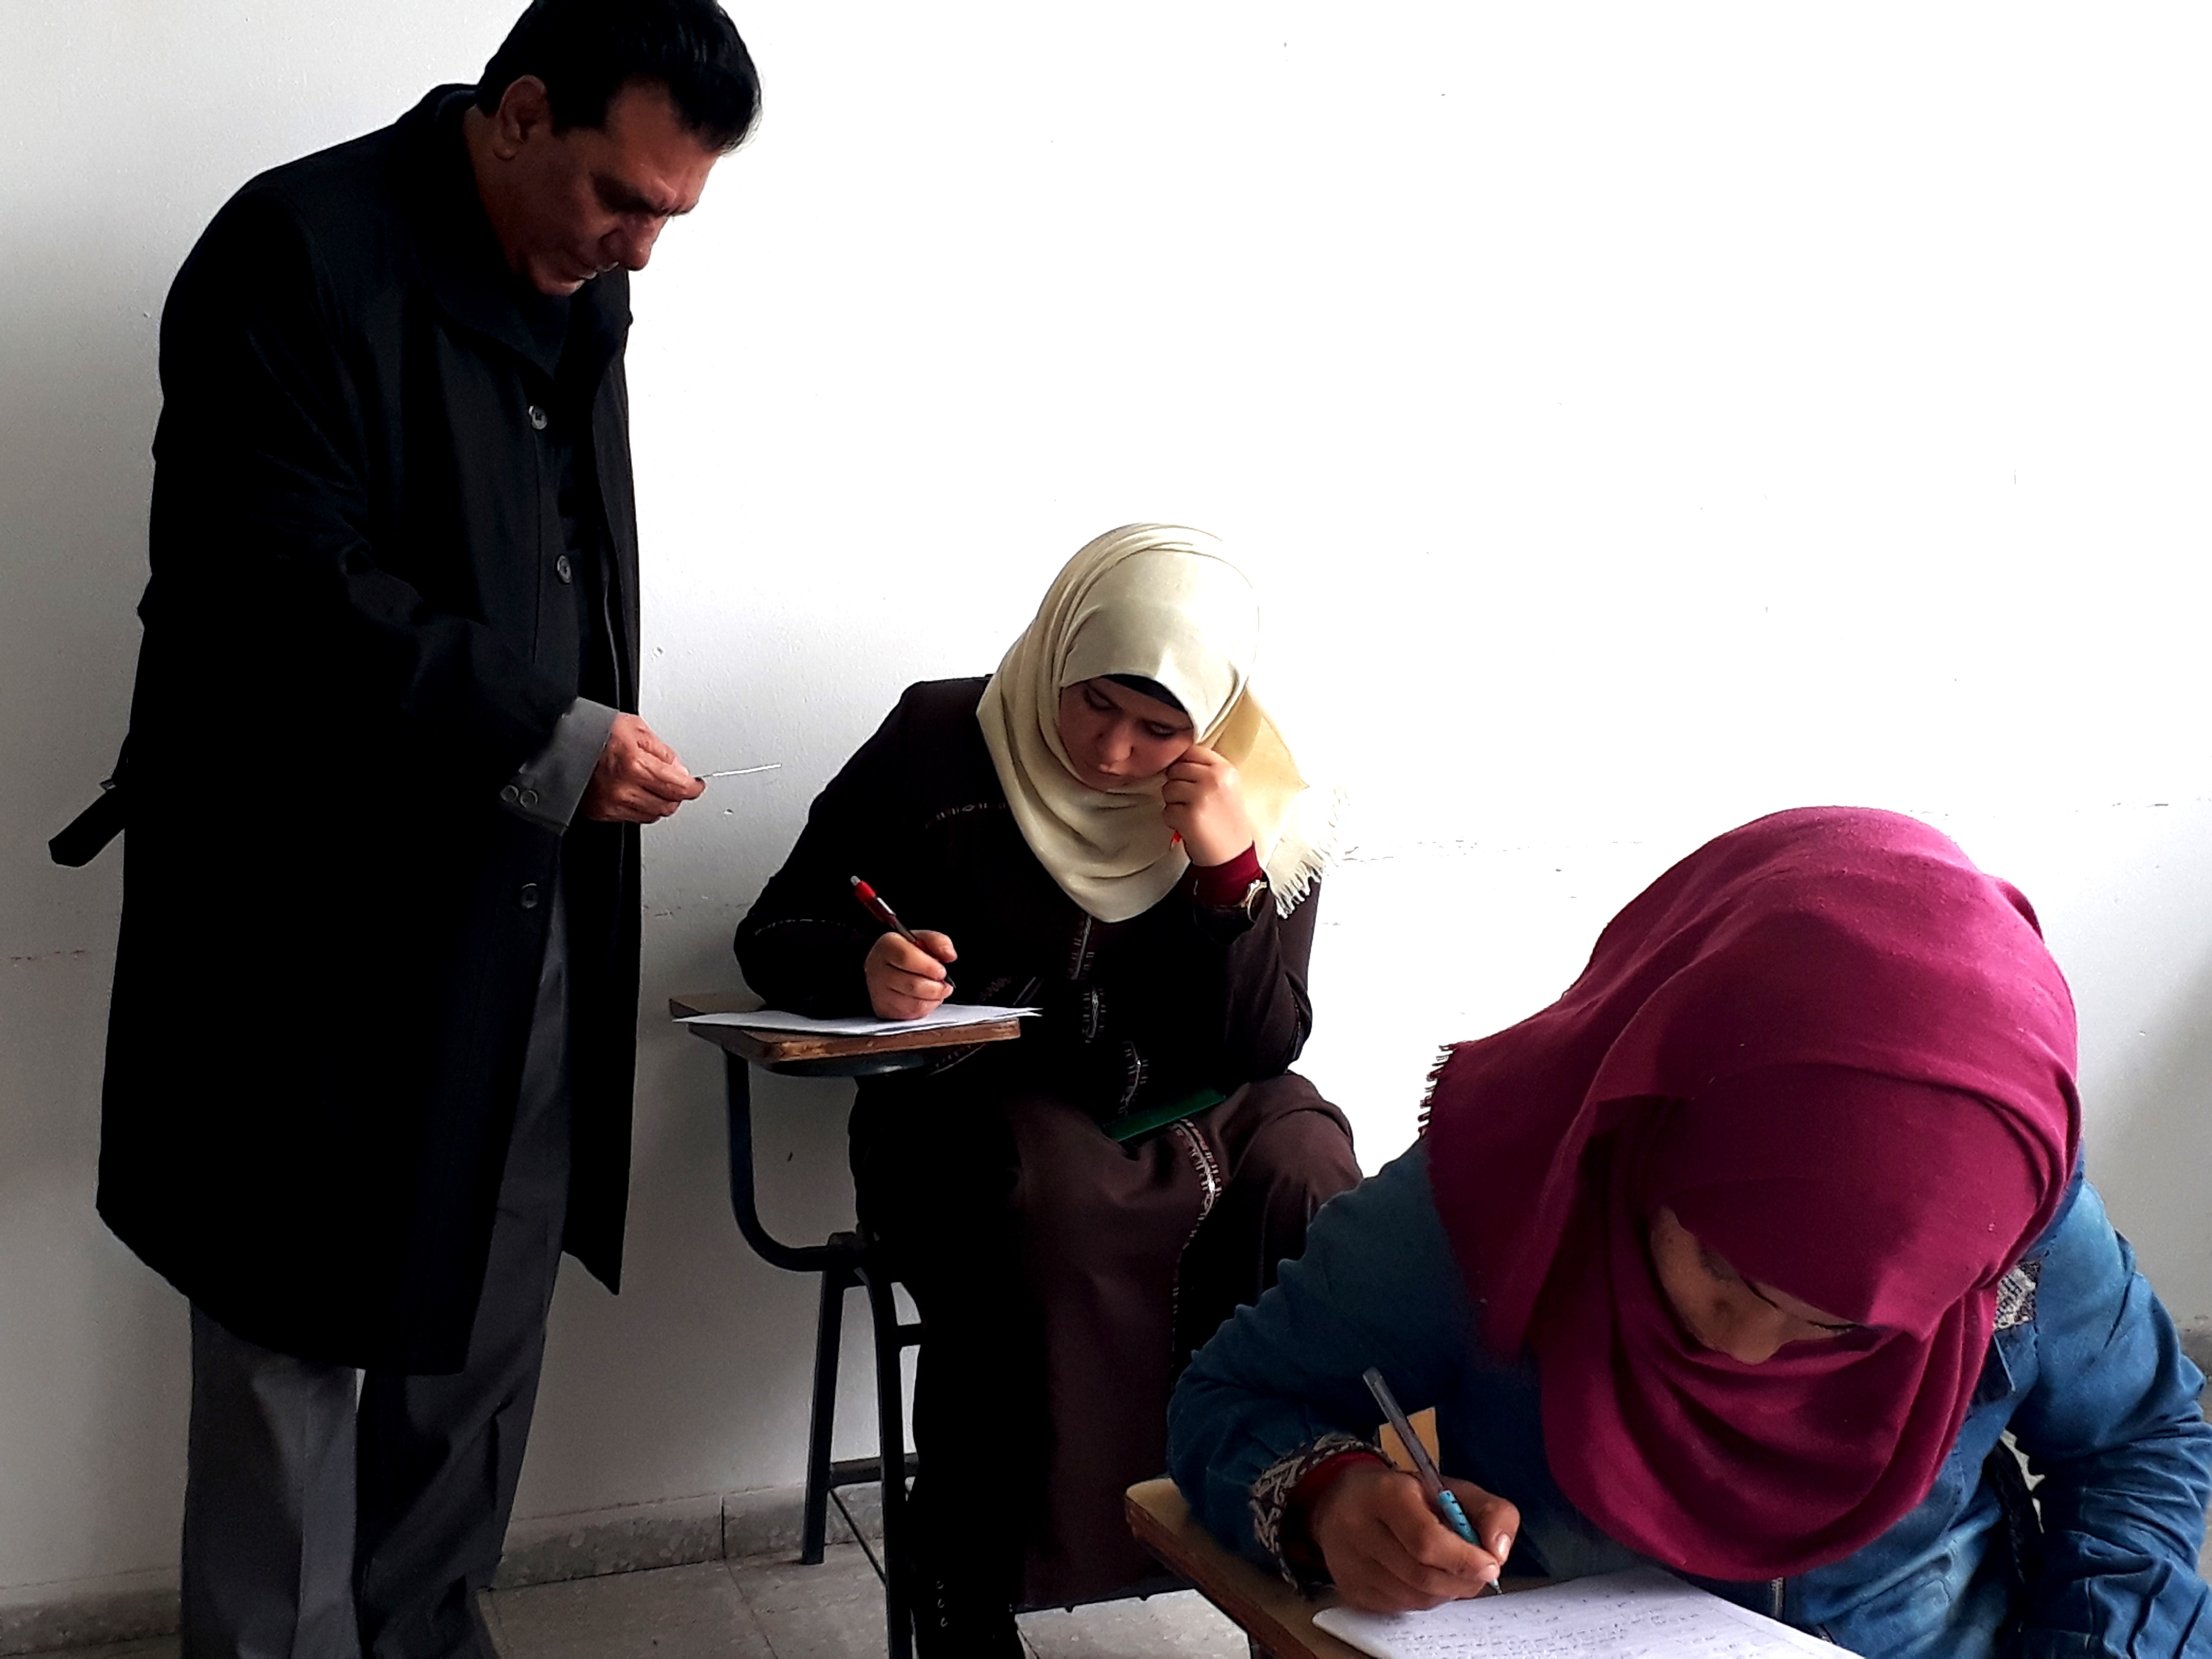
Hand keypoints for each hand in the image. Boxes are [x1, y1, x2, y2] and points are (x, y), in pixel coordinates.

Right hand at [581, 714, 703, 822]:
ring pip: (652, 815)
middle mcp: (623, 788)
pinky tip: (635, 792)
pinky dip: (640, 807)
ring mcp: (611, 803)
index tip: (696, 786)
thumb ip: (662, 752)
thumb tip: (680, 770)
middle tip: (676, 784)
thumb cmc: (593, 730)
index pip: (678, 787)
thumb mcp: (636, 729)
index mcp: (634, 764)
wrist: (560, 742)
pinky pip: (633, 817)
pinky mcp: (601, 812)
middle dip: (676, 795)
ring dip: (659, 803)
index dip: (693, 788)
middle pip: (668, 805)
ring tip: (653, 785)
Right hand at [864, 930, 957, 1020]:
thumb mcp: (922, 939)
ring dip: (934, 997)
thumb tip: (949, 955)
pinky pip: (912, 1013)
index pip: (907, 958)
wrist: (885, 968)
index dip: (929, 967)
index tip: (941, 971)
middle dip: (936, 986)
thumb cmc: (905, 953)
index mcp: (887, 946)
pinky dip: (927, 1007)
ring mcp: (879, 992)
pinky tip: (928, 997)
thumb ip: (938, 942)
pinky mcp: (884, 1009)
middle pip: (913, 984)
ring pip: (915, 1002)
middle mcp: (878, 969)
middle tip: (943, 982)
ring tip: (938, 989)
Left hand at [1160, 743, 1254, 867]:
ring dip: (1174, 804)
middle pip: (1176, 769)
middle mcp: (1214, 778)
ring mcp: (1201, 796)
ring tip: (1192, 814)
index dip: (1184, 766)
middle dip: (1177, 786)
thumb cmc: (1226, 822)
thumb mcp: (1226, 787)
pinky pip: (1166, 810)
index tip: (1188, 780)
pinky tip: (1189, 827)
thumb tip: (1176, 758)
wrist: (1233, 855)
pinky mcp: (1188, 815)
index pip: (1191, 751)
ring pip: (1168, 789)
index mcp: (1225, 769)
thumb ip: (1206, 770)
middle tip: (1192, 802)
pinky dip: (1173, 821)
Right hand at [1308, 1463, 1519, 1612]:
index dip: (1464, 1559)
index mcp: (1386, 1493)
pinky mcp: (1351, 1590)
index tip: (1490, 1563)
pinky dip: (1424, 1598)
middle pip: (1424, 1575)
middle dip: (1462, 1578)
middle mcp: (1360, 1529)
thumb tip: (1498, 1550)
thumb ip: (1488, 1510)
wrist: (1341, 1500)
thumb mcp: (1449, 1487)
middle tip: (1478, 1569)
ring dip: (1445, 1590)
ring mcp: (1351, 1564)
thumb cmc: (1401, 1494)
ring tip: (1447, 1567)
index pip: (1427, 1540)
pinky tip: (1422, 1576)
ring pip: (1416, 1597)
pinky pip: (1401, 1608)